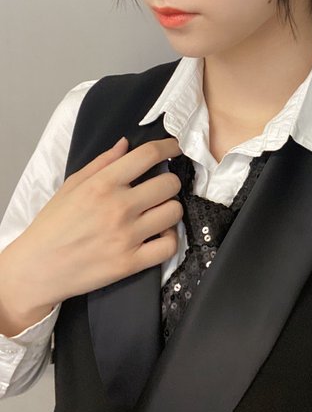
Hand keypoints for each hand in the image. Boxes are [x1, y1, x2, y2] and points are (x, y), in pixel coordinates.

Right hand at [0, 137, 182, 335]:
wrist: (37, 268)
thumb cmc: (53, 225)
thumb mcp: (72, 185)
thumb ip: (101, 162)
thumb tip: (126, 143)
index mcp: (102, 184)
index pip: (148, 155)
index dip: (168, 147)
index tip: (173, 148)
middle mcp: (118, 207)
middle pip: (169, 184)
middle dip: (169, 182)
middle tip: (161, 187)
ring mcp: (126, 236)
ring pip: (174, 212)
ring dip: (170, 209)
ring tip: (158, 211)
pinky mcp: (130, 263)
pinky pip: (169, 246)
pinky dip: (169, 239)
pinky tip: (158, 234)